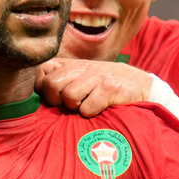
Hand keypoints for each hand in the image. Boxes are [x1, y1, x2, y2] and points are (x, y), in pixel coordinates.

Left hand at [34, 58, 151, 116]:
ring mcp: (96, 76)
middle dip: (57, 100)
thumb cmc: (105, 86)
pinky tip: (100, 108)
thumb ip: (60, 79)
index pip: (41, 70)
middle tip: (71, 104)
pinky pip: (87, 108)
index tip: (54, 96)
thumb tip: (37, 91)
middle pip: (51, 85)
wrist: (142, 86)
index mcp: (71, 64)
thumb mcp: (82, 76)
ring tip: (88, 105)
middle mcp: (82, 66)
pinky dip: (91, 113)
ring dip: (76, 108)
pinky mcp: (109, 88)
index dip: (41, 87)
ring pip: (68, 96)